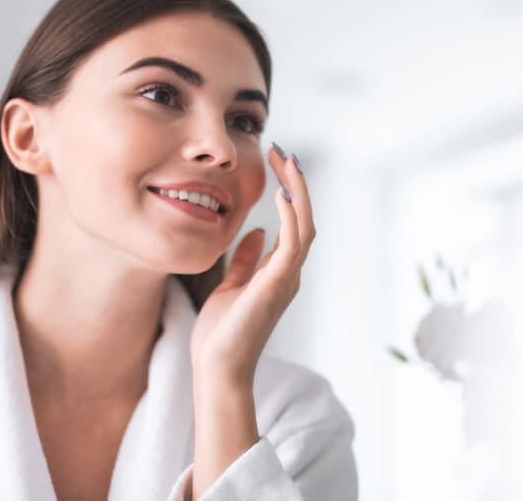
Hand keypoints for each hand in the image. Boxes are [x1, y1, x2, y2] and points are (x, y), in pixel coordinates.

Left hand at [189, 144, 315, 386]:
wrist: (217, 370)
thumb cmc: (221, 334)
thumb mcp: (231, 286)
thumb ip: (246, 260)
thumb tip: (254, 232)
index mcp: (280, 273)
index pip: (294, 224)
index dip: (290, 192)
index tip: (276, 163)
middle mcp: (289, 274)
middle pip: (305, 219)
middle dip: (296, 183)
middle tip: (283, 152)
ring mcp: (285, 281)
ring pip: (305, 227)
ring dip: (298, 193)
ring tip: (287, 163)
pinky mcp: (274, 287)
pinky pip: (291, 246)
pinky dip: (290, 218)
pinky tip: (280, 196)